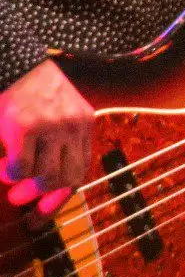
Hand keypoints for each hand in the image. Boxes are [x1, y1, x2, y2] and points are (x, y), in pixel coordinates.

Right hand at [1, 59, 93, 215]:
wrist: (16, 64)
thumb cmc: (33, 89)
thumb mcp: (59, 111)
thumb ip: (61, 140)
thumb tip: (46, 184)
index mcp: (84, 123)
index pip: (82, 168)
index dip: (64, 195)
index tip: (44, 212)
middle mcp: (73, 127)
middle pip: (68, 178)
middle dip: (45, 198)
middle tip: (22, 201)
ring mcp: (52, 128)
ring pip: (46, 178)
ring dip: (25, 188)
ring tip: (11, 184)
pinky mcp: (26, 128)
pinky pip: (22, 168)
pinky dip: (10, 175)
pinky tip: (2, 166)